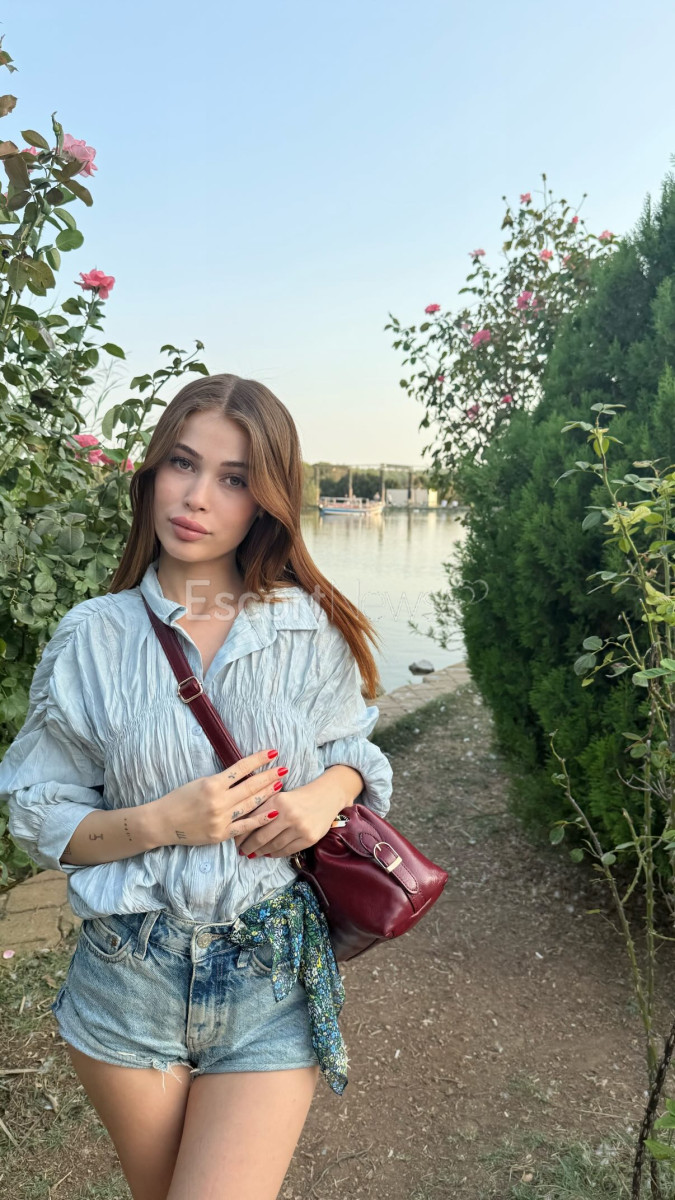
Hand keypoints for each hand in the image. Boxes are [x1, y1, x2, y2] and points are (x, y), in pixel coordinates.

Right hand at [155, 749, 285, 847]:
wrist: (163, 823)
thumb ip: (221, 780)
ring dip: (268, 794)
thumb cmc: (179, 799)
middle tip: (284, 769)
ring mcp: (221, 819)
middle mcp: (219, 801)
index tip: (273, 753)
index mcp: (212, 784)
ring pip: (251, 804)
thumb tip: (244, 773)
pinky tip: (273, 812)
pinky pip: (245, 826)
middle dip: (269, 776)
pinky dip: (260, 819)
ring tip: (280, 785)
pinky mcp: (221, 834)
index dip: (258, 760)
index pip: (241, 768)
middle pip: (250, 786)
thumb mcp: (199, 782)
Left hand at [232, 766, 359, 858]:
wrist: (328, 795)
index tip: (235, 841)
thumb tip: (242, 825)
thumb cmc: (298, 795)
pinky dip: (276, 854)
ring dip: (262, 852)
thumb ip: (263, 807)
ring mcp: (300, 828)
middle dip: (249, 846)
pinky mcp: (309, 838)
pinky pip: (288, 850)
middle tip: (242, 852)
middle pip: (262, 837)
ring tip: (254, 854)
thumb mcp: (280, 796)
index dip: (242, 834)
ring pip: (274, 846)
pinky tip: (269, 853)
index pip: (254, 821)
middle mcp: (289, 815)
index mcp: (278, 801)